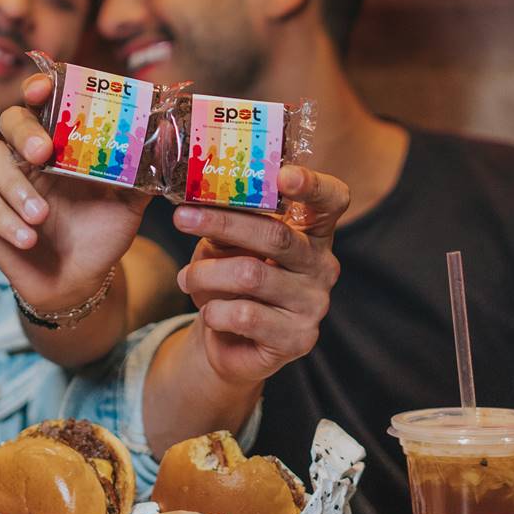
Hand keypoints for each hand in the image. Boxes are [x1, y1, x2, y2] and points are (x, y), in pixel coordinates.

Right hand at [0, 74, 149, 310]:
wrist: (82, 279)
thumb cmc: (102, 232)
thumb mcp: (129, 203)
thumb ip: (142, 170)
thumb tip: (166, 135)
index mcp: (61, 141)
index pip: (43, 102)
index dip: (38, 88)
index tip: (40, 91)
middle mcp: (28, 154)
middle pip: (10, 120)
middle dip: (23, 132)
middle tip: (43, 154)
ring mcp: (4, 179)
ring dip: (14, 184)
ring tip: (41, 216)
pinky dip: (4, 218)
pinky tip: (27, 238)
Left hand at [173, 165, 348, 383]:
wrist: (229, 339)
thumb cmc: (230, 280)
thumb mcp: (226, 244)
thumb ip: (226, 221)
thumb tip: (196, 202)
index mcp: (313, 232)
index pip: (332, 199)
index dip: (312, 185)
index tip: (283, 175)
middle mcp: (322, 265)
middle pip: (275, 235)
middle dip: (222, 223)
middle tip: (182, 218)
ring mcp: (314, 303)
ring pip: (252, 275)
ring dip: (206, 274)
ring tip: (186, 278)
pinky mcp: (298, 338)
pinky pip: (246, 316)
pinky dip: (215, 311)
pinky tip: (209, 312)